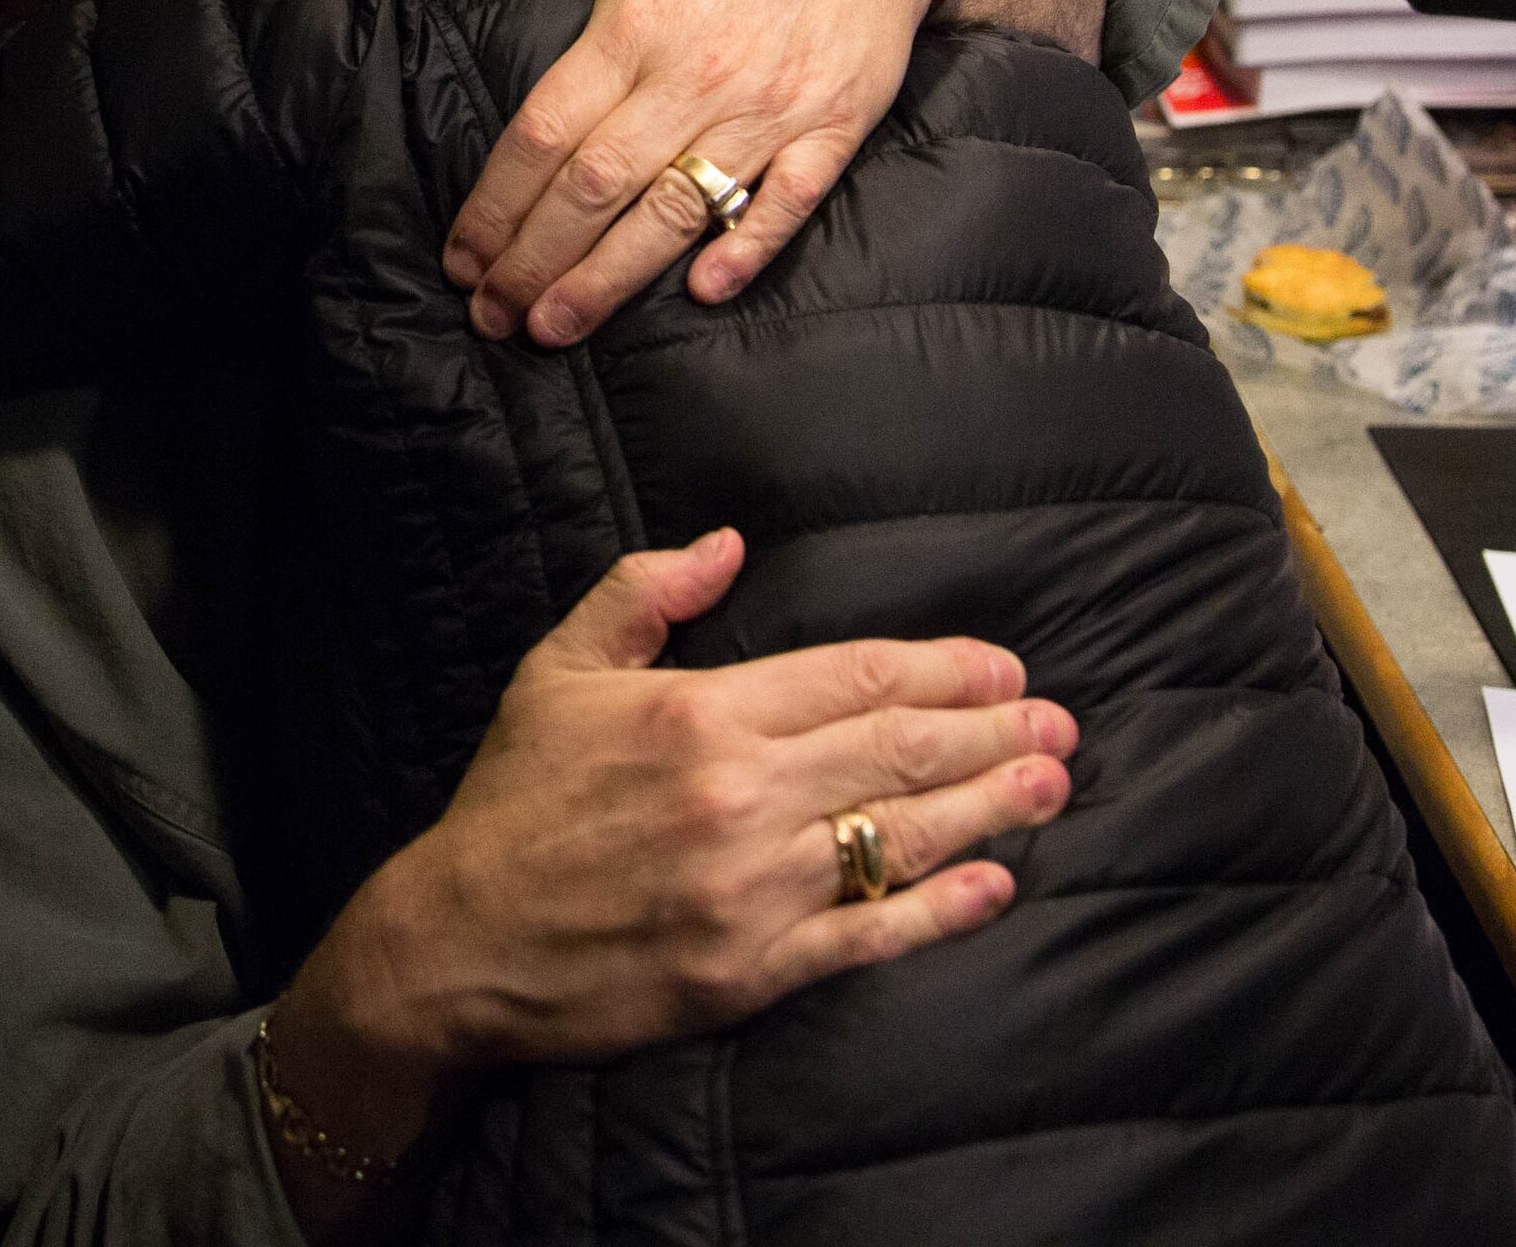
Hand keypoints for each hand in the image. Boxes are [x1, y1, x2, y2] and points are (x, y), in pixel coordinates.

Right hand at [264, 531, 1067, 1174]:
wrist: (457, 942)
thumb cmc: (513, 800)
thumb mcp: (559, 670)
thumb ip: (643, 592)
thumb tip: (730, 544)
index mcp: (698, 713)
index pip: (853, 677)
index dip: (941, 668)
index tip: (1002, 667)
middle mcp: (736, 794)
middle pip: (896, 751)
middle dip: (990, 731)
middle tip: (1059, 722)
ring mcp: (749, 889)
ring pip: (899, 838)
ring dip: (990, 808)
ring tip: (1052, 784)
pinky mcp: (750, 970)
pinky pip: (868, 936)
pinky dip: (940, 911)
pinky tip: (995, 885)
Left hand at [435, 0, 930, 344]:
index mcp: (632, 31)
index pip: (544, 132)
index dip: (496, 203)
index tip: (462, 258)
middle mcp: (690, 79)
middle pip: (595, 186)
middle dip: (534, 260)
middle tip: (492, 317)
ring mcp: (762, 112)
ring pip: (675, 209)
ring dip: (610, 278)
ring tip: (555, 329)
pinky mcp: (827, 132)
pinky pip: (785, 202)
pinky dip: (746, 248)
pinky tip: (703, 291)